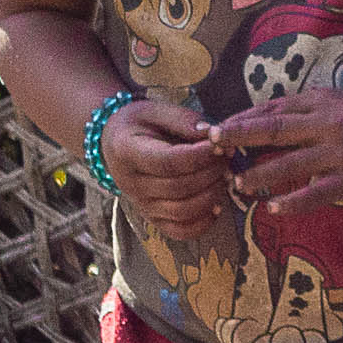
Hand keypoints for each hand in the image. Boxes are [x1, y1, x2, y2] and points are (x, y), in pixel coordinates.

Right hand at [102, 99, 227, 241]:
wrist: (115, 144)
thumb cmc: (139, 124)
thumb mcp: (156, 110)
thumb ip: (183, 120)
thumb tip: (213, 133)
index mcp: (127, 153)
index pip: (167, 162)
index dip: (200, 156)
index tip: (220, 144)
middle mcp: (131, 184)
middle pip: (178, 188)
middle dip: (211, 173)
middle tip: (227, 157)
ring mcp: (141, 205)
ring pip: (182, 211)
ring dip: (212, 195)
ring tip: (223, 176)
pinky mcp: (153, 219)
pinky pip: (180, 231)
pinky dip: (204, 222)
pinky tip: (217, 204)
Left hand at [208, 88, 342, 216]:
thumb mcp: (333, 103)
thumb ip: (299, 109)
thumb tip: (254, 117)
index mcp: (321, 105)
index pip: (273, 111)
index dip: (242, 119)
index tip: (216, 129)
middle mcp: (328, 127)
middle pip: (275, 131)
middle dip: (240, 137)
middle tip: (213, 145)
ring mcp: (338, 156)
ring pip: (291, 165)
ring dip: (260, 175)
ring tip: (238, 183)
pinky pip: (315, 195)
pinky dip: (292, 202)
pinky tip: (272, 207)